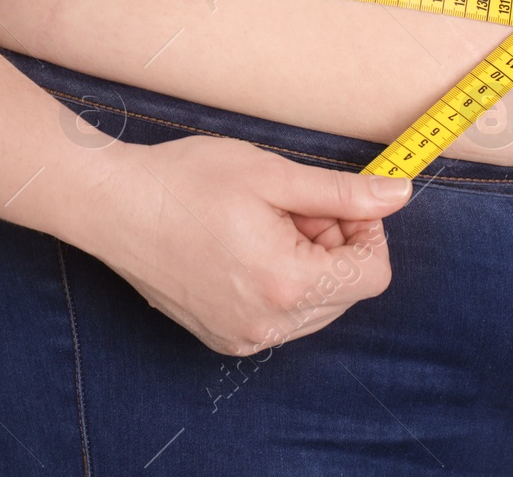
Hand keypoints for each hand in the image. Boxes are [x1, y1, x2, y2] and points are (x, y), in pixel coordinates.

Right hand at [80, 135, 411, 354]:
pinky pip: (280, 318)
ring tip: (268, 224)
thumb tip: (398, 195)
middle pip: (346, 293)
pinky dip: (281, 283)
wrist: (114, 206)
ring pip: (316, 308)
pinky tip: (248, 247)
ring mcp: (243, 337)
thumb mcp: (273, 175)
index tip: (340, 202)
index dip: (368, 233)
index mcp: (287, 284)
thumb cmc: (186, 181)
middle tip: (296, 207)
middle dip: (336, 247)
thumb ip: (343, 192)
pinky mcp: (223, 337)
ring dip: (310, 265)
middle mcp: (268, 324)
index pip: (372, 275)